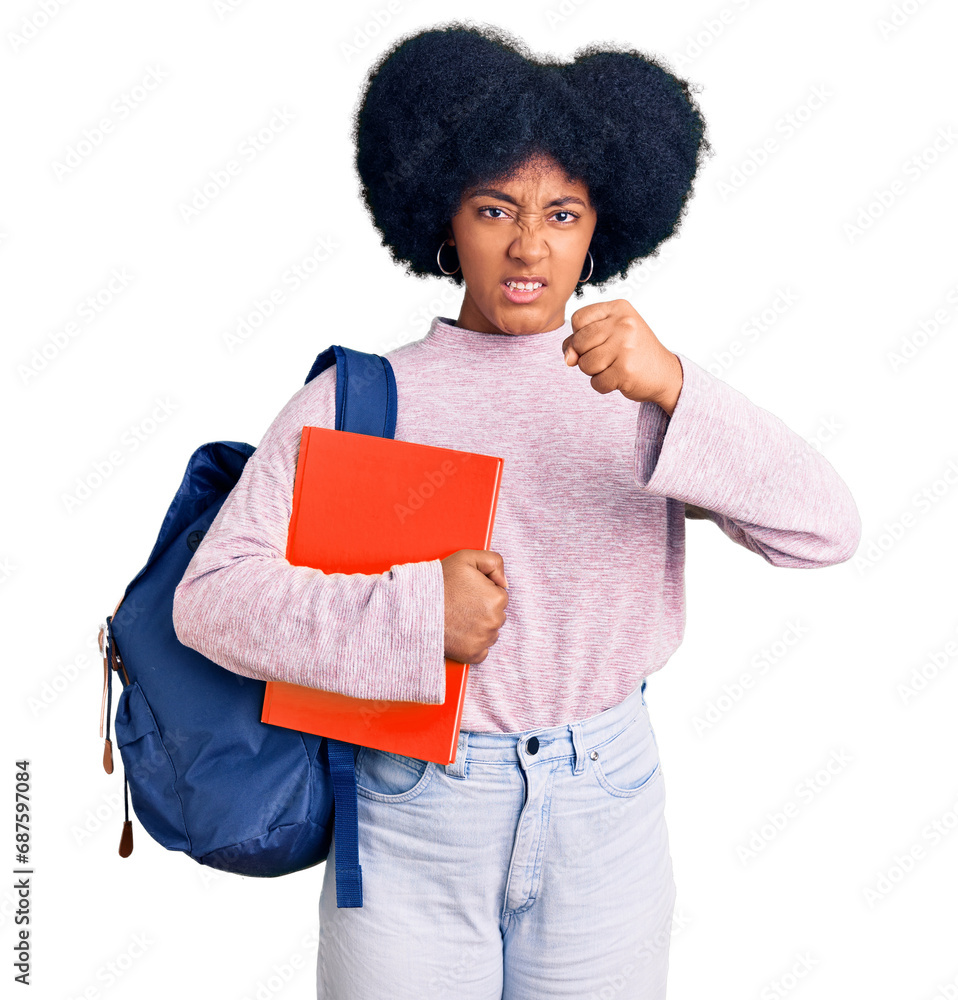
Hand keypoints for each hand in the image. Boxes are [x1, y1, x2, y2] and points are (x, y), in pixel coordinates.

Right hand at [440, 549, 508, 665]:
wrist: (414, 608)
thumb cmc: (439, 582)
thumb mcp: (466, 558)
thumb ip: (494, 561)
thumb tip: (505, 582)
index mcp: (497, 598)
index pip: (500, 595)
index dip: (483, 592)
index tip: (467, 592)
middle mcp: (494, 621)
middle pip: (496, 615)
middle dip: (483, 610)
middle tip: (461, 604)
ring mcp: (484, 640)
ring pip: (490, 632)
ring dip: (479, 626)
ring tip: (458, 617)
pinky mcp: (472, 655)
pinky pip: (481, 650)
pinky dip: (473, 644)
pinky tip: (459, 633)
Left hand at [561, 299, 682, 415]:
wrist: (665, 373)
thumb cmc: (632, 351)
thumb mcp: (610, 334)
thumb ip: (581, 340)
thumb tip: (568, 358)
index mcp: (619, 308)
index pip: (578, 319)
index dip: (579, 334)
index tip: (597, 341)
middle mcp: (623, 324)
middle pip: (579, 342)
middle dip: (585, 355)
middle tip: (606, 357)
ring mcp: (625, 347)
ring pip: (584, 364)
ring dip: (593, 372)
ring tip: (613, 366)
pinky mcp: (626, 370)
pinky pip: (596, 382)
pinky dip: (602, 385)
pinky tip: (618, 378)